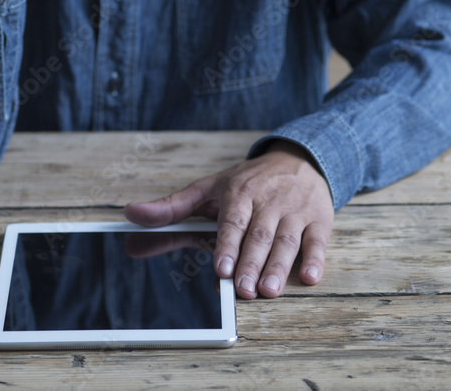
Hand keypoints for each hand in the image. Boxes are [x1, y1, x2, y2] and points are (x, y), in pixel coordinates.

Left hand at [124, 140, 333, 298]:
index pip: (232, 220)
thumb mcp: (208, 189)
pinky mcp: (319, 220)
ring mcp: (295, 211)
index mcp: (240, 192)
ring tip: (268, 291)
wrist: (298, 158)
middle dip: (251, 263)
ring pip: (287, 241)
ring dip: (278, 267)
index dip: (227, 244)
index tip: (220, 267)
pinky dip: (315, 259)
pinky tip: (309, 277)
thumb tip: (130, 216)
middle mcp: (269, 201)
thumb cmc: (247, 182)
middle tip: (244, 290)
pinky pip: (318, 241)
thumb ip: (171, 209)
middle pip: (259, 235)